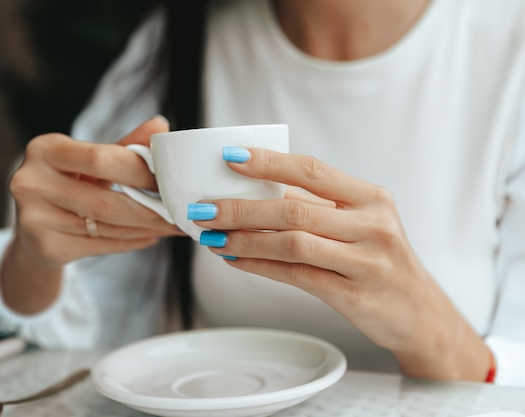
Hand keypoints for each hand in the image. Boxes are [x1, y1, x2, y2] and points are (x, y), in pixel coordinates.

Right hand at [0, 116, 183, 312]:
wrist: (33, 227)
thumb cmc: (69, 183)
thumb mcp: (91, 160)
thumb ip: (125, 145)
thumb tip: (161, 127)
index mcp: (45, 149)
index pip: (102, 160)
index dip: (140, 171)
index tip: (170, 180)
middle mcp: (32, 182)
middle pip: (106, 201)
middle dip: (150, 209)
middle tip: (180, 212)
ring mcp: (35, 219)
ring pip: (107, 227)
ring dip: (146, 227)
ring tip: (171, 225)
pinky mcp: (46, 247)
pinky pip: (101, 245)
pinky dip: (132, 242)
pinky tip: (150, 236)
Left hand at [193, 147, 489, 380]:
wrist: (419, 313)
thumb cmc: (381, 260)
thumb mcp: (362, 222)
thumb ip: (317, 205)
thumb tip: (258, 188)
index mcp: (371, 198)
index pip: (312, 170)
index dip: (268, 162)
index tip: (230, 157)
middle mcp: (372, 225)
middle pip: (294, 209)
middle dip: (240, 208)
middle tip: (204, 208)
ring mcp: (365, 262)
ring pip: (291, 243)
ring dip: (244, 239)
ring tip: (213, 237)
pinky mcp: (353, 295)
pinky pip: (295, 276)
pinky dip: (260, 266)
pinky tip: (236, 261)